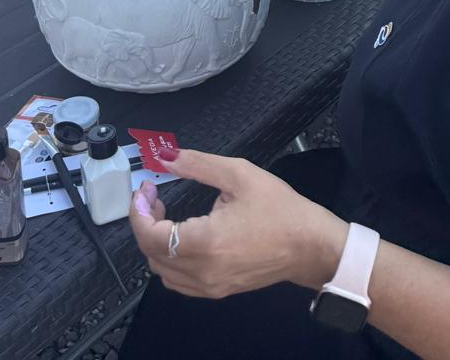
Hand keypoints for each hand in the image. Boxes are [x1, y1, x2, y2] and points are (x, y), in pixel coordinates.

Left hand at [128, 148, 346, 298]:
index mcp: (206, 242)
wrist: (311, 245)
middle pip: (150, 254)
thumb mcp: (239, 175)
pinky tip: (182, 239)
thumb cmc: (280, 210)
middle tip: (155, 197)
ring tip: (167, 217)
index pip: (149, 235)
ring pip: (161, 271)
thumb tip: (165, 157)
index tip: (145, 188)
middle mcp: (203, 270)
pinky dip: (169, 261)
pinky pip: (178, 282)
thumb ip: (197, 165)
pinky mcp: (217, 291)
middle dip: (145, 222)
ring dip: (155, 243)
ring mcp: (209, 286)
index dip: (138, 210)